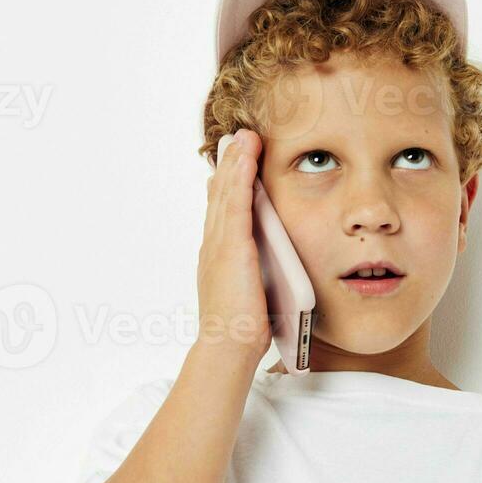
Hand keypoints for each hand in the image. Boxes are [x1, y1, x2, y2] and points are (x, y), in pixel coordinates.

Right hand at [197, 128, 271, 361]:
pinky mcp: (232, 247)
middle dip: (229, 165)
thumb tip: (267, 264)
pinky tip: (246, 156)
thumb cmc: (242, 329)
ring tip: (244, 136)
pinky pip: (235, 202)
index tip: (235, 163)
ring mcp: (219, 244)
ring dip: (235, 161)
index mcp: (218, 257)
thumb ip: (257, 271)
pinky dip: (239, 175)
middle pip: (220, 195)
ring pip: (226, 192)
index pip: (221, 212)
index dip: (227, 184)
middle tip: (237, 138)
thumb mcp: (251, 291)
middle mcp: (214, 246)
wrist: (229, 346)